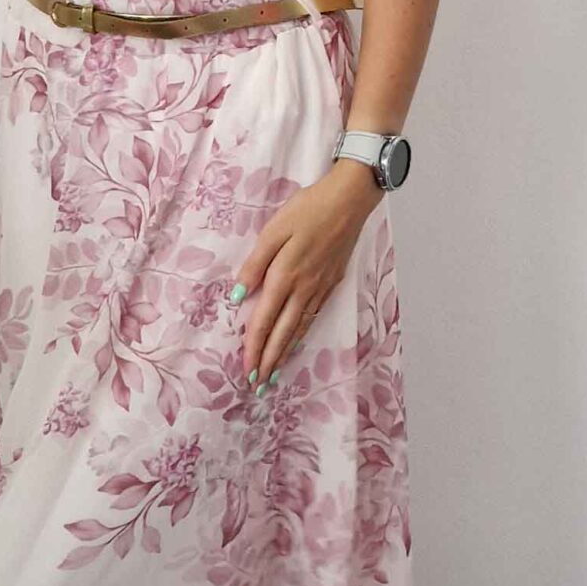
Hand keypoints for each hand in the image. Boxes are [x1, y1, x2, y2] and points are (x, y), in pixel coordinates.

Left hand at [229, 158, 379, 384]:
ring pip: (300, 328)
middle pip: (284, 333)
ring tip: (275, 372)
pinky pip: (313, 316)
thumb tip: (237, 296)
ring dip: (286, 352)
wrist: (349, 200)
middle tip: (258, 385)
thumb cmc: (307, 209)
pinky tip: (297, 340)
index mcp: (285, 276)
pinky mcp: (332, 282)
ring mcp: (321, 288)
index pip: (265, 321)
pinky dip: (303, 334)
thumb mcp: (273, 230)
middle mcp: (304, 289)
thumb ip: (255, 264)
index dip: (254, 348)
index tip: (245, 371)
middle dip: (269, 361)